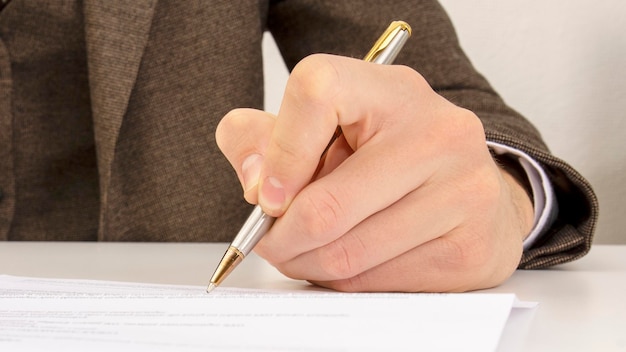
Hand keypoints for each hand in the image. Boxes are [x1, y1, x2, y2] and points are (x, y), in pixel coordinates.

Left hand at [215, 54, 533, 291]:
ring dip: (307, 264)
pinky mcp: (471, 248)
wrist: (472, 189)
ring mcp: (463, 191)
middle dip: (281, 238)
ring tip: (304, 252)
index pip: (315, 94)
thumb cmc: (391, 155)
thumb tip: (255, 183)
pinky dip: (345, 281)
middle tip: (271, 242)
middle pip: (325, 206)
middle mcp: (437, 133)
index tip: (266, 194)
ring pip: (347, 255)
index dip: (277, 153)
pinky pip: (377, 282)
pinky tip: (346, 261)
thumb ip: (266, 138)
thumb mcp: (328, 127)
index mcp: (391, 90)